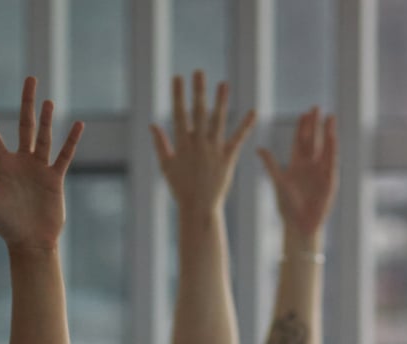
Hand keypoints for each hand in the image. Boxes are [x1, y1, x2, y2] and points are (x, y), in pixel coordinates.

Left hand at [0, 78, 84, 253]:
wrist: (30, 243)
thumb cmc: (5, 225)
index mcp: (3, 165)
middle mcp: (22, 161)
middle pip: (24, 125)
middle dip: (27, 103)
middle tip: (29, 79)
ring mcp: (40, 168)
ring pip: (44, 137)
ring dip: (46, 119)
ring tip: (47, 100)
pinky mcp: (55, 178)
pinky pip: (64, 155)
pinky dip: (71, 140)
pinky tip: (78, 124)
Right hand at [151, 70, 257, 209]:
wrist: (199, 208)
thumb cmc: (180, 189)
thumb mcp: (166, 166)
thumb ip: (160, 144)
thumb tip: (152, 124)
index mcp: (183, 145)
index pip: (179, 114)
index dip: (178, 95)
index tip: (178, 78)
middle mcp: (199, 144)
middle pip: (198, 112)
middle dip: (199, 91)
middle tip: (199, 72)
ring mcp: (214, 150)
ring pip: (218, 120)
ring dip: (221, 101)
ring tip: (224, 83)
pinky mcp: (228, 158)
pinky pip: (238, 139)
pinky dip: (246, 125)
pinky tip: (253, 111)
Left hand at [256, 105, 338, 240]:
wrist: (300, 224)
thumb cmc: (287, 207)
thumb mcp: (278, 182)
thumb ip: (271, 164)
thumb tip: (259, 148)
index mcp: (296, 165)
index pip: (300, 141)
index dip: (302, 128)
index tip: (303, 114)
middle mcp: (309, 165)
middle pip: (313, 140)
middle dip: (315, 124)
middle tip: (316, 107)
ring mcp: (321, 170)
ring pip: (324, 147)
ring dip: (327, 132)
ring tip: (329, 116)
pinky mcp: (330, 178)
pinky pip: (332, 160)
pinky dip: (332, 147)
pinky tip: (333, 135)